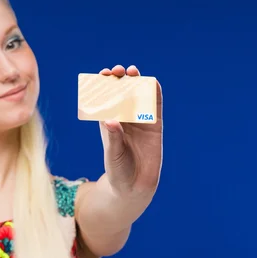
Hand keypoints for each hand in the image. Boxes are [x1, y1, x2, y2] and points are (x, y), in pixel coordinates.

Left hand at [98, 64, 162, 197]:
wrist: (135, 186)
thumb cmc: (118, 170)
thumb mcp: (113, 154)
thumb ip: (113, 138)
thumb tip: (110, 120)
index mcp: (108, 123)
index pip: (105, 100)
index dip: (103, 86)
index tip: (101, 75)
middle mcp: (123, 119)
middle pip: (121, 94)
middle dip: (118, 80)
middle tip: (116, 71)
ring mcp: (140, 121)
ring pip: (137, 97)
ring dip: (135, 82)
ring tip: (131, 71)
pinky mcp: (154, 127)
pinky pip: (154, 107)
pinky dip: (154, 94)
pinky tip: (153, 83)